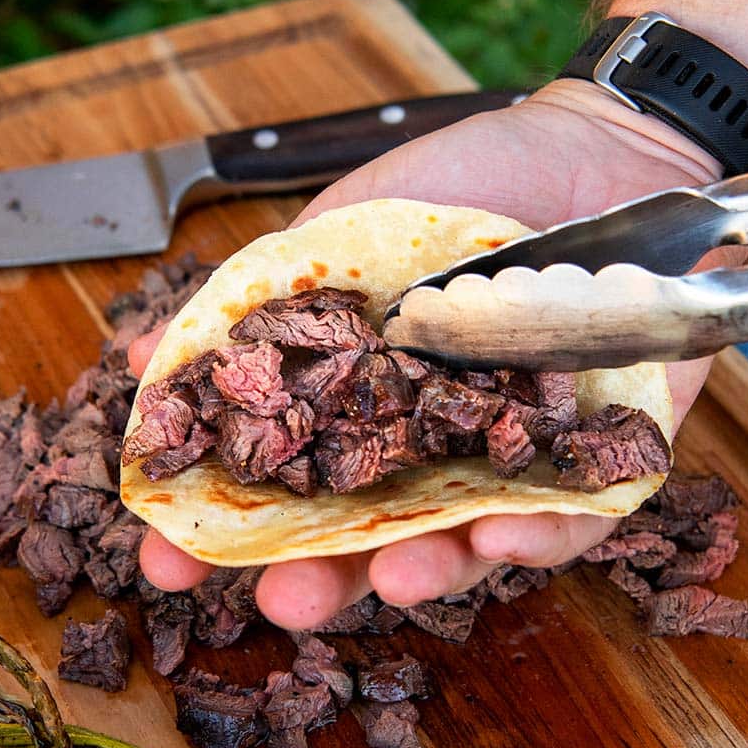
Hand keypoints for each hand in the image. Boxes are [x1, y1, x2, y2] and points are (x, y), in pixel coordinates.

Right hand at [136, 79, 721, 628]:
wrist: (590, 147)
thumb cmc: (459, 188)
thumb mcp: (334, 235)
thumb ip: (250, 302)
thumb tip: (145, 355)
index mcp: (359, 405)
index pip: (283, 486)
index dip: (225, 534)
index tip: (164, 566)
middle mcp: (427, 446)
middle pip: (367, 538)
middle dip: (322, 580)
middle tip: (283, 601)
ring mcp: (511, 456)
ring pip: (467, 543)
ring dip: (429, 571)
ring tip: (394, 580)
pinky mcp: (602, 456)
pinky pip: (575, 515)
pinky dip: (541, 532)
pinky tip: (503, 532)